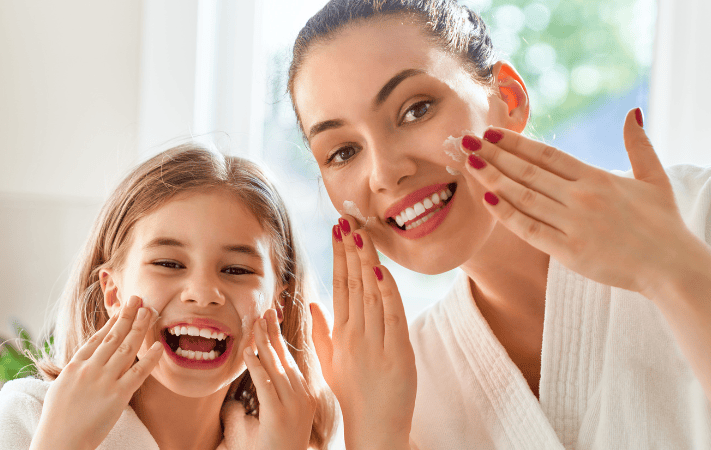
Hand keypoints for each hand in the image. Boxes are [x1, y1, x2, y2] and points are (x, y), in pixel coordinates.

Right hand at [30, 296, 162, 449]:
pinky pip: (138, 373)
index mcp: (75, 366)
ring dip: (140, 327)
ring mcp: (104, 380)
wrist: (59, 442)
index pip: (97, 338)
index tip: (122, 309)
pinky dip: (150, 359)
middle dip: (128, 315)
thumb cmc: (57, 420)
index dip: (112, 322)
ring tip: (150, 312)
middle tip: (139, 298)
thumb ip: (74, 372)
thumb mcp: (60, 388)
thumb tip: (82, 362)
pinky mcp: (118, 395)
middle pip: (114, 336)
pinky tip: (159, 346)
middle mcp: (90, 369)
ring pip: (127, 348)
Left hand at [244, 308, 315, 449]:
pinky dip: (256, 366)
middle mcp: (302, 396)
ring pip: (276, 368)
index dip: (280, 339)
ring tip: (254, 325)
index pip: (291, 360)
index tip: (271, 321)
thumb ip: (268, 399)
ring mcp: (293, 406)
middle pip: (285, 359)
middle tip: (264, 313)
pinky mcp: (279, 415)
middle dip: (273, 334)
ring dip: (263, 344)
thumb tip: (249, 387)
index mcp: (305, 395)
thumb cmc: (277, 446)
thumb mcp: (279, 417)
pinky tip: (247, 353)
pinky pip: (265, 385)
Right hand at [309, 216, 415, 449]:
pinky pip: (391, 317)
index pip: (338, 286)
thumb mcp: (330, 363)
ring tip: (362, 233)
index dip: (339, 256)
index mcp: (339, 333)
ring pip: (370, 294)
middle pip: (352, 283)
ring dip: (367, 262)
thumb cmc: (353, 394)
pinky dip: (387, 294)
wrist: (372, 427)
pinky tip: (382, 271)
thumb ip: (321, 333)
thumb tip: (313, 305)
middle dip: (351, 249)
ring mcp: (374, 343)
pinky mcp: (396, 353)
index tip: (338, 230)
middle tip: (348, 219)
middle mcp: (354, 334)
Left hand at [460, 109, 699, 297]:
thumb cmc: (664, 224)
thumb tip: (633, 112)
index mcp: (597, 177)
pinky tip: (488, 199)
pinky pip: (530, 229)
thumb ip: (639, 145)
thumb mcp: (654, 178)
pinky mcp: (569, 250)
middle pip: (528, 172)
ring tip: (469, 164)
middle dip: (494, 155)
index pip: (547, 155)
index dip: (517, 143)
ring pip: (524, 197)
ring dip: (494, 178)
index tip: (492, 133)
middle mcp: (581, 196)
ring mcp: (574, 223)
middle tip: (466, 142)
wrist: (673, 266)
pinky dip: (508, 215)